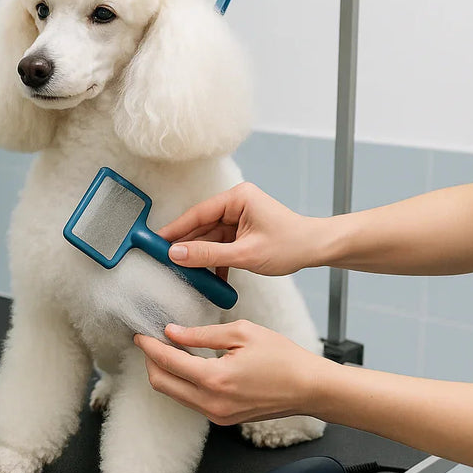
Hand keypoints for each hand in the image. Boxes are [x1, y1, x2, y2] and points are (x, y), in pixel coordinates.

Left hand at [133, 321, 329, 424]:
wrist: (311, 389)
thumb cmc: (284, 358)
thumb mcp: (242, 333)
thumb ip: (201, 333)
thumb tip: (172, 332)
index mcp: (215, 380)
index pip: (167, 362)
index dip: (149, 346)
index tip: (140, 334)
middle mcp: (211, 403)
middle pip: (162, 384)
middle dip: (150, 362)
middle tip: (149, 342)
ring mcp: (216, 415)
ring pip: (174, 394)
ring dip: (165, 373)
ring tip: (166, 350)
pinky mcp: (222, 419)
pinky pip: (191, 401)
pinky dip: (182, 383)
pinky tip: (187, 365)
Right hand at [157, 182, 323, 276]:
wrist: (317, 249)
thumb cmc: (290, 244)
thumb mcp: (245, 254)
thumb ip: (207, 254)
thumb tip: (176, 254)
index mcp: (237, 198)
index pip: (197, 214)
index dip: (174, 229)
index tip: (155, 241)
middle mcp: (235, 203)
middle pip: (201, 225)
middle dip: (185, 244)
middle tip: (162, 259)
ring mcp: (238, 217)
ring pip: (209, 237)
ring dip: (199, 255)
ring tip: (181, 271)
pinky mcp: (242, 231)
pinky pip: (220, 244)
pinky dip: (213, 259)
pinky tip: (205, 275)